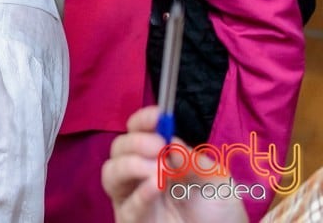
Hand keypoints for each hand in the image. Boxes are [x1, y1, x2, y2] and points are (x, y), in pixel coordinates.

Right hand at [101, 106, 244, 222]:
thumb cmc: (219, 212)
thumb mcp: (216, 180)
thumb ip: (194, 160)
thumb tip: (170, 141)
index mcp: (158, 158)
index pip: (138, 131)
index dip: (143, 120)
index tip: (158, 116)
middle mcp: (140, 174)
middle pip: (118, 147)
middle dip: (135, 141)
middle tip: (157, 147)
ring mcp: (132, 198)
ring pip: (110, 173)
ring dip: (129, 165)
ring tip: (157, 171)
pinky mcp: (131, 220)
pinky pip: (127, 205)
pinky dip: (140, 193)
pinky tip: (156, 186)